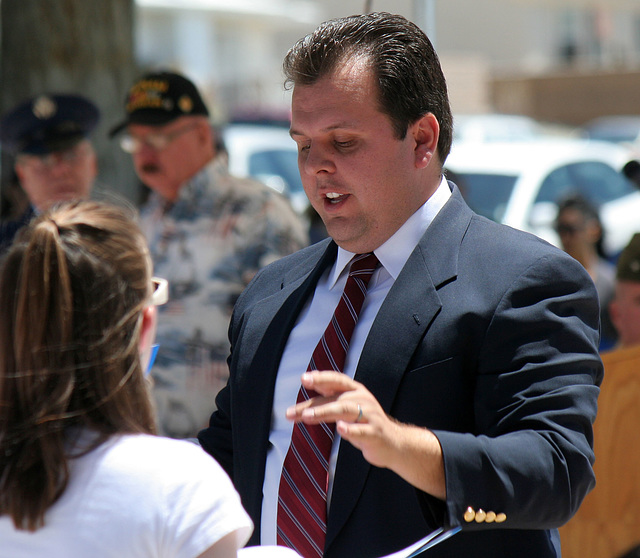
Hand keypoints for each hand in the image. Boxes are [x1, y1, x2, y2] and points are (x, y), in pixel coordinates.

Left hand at [286, 370, 445, 498]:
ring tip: (308, 417)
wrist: (395, 443)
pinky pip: (362, 432)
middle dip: (313, 405)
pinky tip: (340, 428)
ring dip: (325, 412)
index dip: (321, 378)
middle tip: (292, 412)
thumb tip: (309, 381)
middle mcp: (363, 399)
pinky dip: (350, 430)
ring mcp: (370, 416)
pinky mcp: (375, 434)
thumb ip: (330, 396)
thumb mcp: (348, 407)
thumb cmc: (365, 424)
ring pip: (346, 411)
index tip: (304, 379)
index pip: (336, 380)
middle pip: (336, 398)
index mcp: (355, 391)